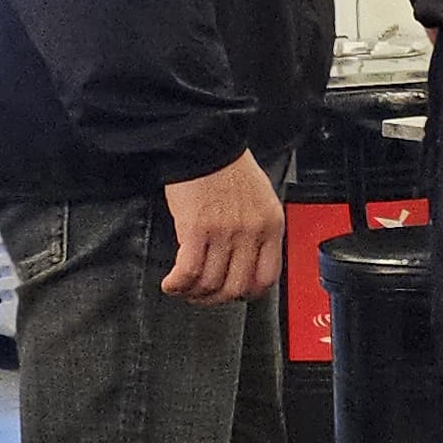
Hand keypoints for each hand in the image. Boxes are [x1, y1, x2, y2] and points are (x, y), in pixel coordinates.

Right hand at [162, 152, 283, 304]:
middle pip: (236, 287)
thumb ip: (259, 230)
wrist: (205, 143)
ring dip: (194, 294)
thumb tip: (247, 259)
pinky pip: (189, 272)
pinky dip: (177, 284)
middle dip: (217, 299)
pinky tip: (171, 283)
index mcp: (271, 225)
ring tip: (184, 289)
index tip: (235, 293)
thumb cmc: (229, 167)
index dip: (248, 293)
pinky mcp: (197, 230)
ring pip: (211, 284)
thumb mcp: (261, 199)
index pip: (266, 277)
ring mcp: (225, 233)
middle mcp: (251, 232)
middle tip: (203, 296)